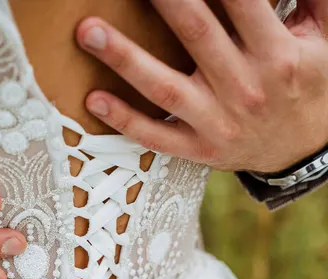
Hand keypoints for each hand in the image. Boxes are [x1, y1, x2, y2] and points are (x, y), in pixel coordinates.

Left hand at [76, 0, 327, 173]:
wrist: (305, 151)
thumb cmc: (311, 84)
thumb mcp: (324, 39)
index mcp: (277, 55)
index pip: (239, 0)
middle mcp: (245, 89)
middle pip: (195, 34)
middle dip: (162, 0)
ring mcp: (219, 123)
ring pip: (166, 88)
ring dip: (125, 59)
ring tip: (88, 32)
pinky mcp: (201, 149)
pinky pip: (158, 137)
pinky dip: (125, 121)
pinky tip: (95, 99)